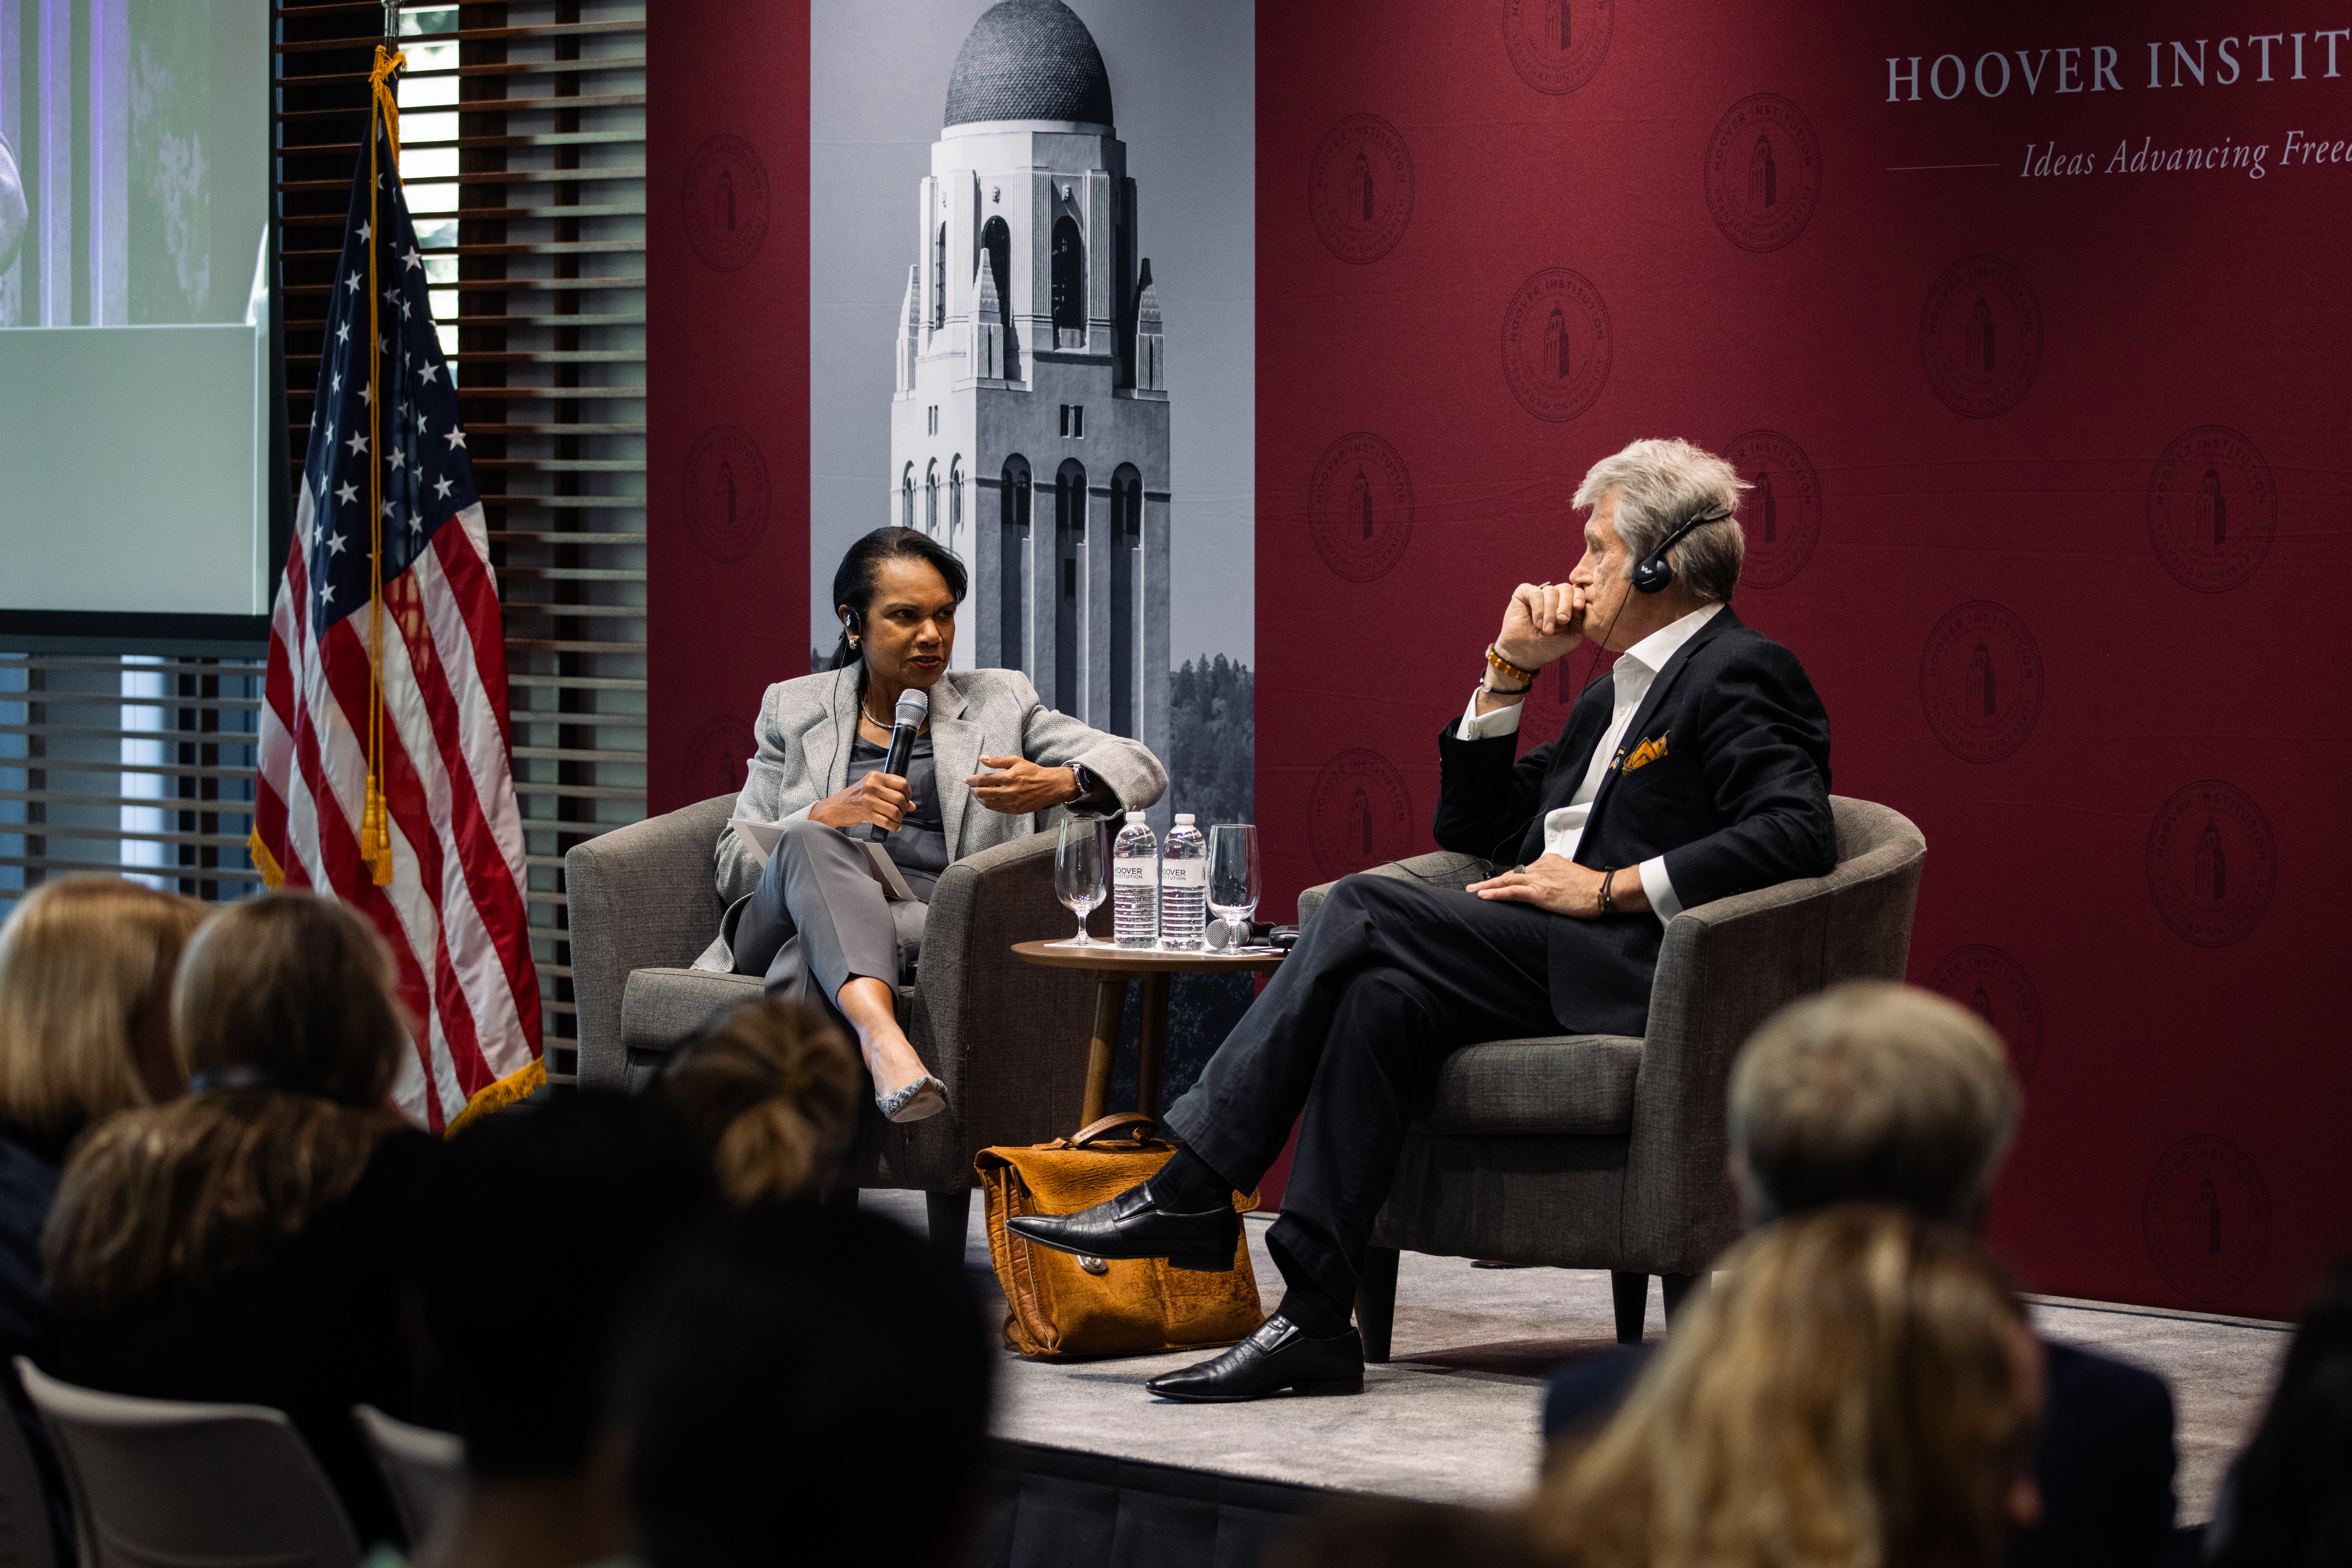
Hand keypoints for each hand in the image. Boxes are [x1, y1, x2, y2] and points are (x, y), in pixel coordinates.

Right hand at [809, 770, 910, 832]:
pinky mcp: (866, 813)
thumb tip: (912, 805)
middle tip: (902, 812)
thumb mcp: (871, 788)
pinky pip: (887, 822)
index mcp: (875, 777)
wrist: (835, 807)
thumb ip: (891, 793)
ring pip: (895, 811)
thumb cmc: (854, 797)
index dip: (908, 793)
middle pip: (900, 798)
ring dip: (899, 818)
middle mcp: (872, 786)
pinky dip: (894, 826)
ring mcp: (869, 800)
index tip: (907, 799)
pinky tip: (894, 827)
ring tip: (897, 819)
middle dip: (904, 808)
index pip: (901, 783)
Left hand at [968, 755, 1078, 815]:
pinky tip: (987, 799)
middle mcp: (1009, 791)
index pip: (983, 779)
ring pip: (987, 803)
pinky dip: (989, 804)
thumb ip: (998, 761)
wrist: (1050, 786)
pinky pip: (996, 809)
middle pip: (982, 793)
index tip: (967, 779)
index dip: (972, 779)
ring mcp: (1011, 802)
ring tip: (977, 793)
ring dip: (979, 798)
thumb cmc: (1033, 772)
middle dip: (973, 789)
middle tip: (970, 786)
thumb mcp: (1016, 761)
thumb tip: (982, 758)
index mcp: (1008, 777)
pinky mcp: (1015, 810)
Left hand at [1466, 854, 1607, 917]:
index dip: (1508, 879)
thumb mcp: (1570, 876)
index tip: (1498, 883)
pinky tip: (1484, 896)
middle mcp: (1541, 867)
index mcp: (1549, 862)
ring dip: (1487, 887)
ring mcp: (1540, 880)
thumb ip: (1556, 878)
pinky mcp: (1540, 893)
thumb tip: (1550, 887)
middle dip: (1491, 881)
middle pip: (1511, 874)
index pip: (1524, 871)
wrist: (1602, 891)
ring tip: (1473, 891)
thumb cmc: (1591, 888)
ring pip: (1507, 881)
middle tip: (1474, 886)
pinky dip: (1496, 894)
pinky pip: (1513, 892)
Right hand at [1493, 581, 1586, 672]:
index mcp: (1567, 604)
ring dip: (1550, 612)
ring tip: (1546, 629)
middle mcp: (1554, 597)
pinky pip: (1534, 592)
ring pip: (1550, 591)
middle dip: (1565, 605)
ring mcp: (1539, 594)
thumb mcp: (1573, 635)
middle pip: (1565, 588)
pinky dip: (1538, 608)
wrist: (1526, 654)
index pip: (1577, 591)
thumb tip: (1581, 603)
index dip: (1579, 596)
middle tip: (1562, 620)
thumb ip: (1581, 619)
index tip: (1578, 607)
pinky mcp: (1523, 594)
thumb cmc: (1549, 646)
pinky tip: (1537, 623)